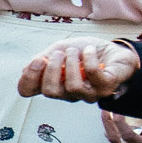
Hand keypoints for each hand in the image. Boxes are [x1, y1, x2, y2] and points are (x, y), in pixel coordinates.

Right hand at [19, 37, 140, 101]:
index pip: (28, 91)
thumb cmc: (86, 52)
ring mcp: (88, 93)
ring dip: (72, 63)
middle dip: (52, 68)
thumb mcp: (59, 49)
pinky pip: (92, 73)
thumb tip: (27, 69)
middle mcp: (68, 93)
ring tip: (76, 51)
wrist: (114, 50)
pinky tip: (90, 51)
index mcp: (53, 84)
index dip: (27, 78)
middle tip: (60, 53)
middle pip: (49, 92)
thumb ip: (43, 59)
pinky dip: (88, 57)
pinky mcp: (106, 87)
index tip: (38, 60)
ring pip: (72, 86)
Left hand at [103, 109, 141, 142]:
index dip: (121, 123)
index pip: (130, 137)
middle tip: (105, 109)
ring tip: (106, 112)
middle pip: (119, 141)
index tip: (117, 111)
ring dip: (110, 127)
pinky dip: (116, 131)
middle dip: (109, 124)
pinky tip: (112, 121)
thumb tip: (136, 116)